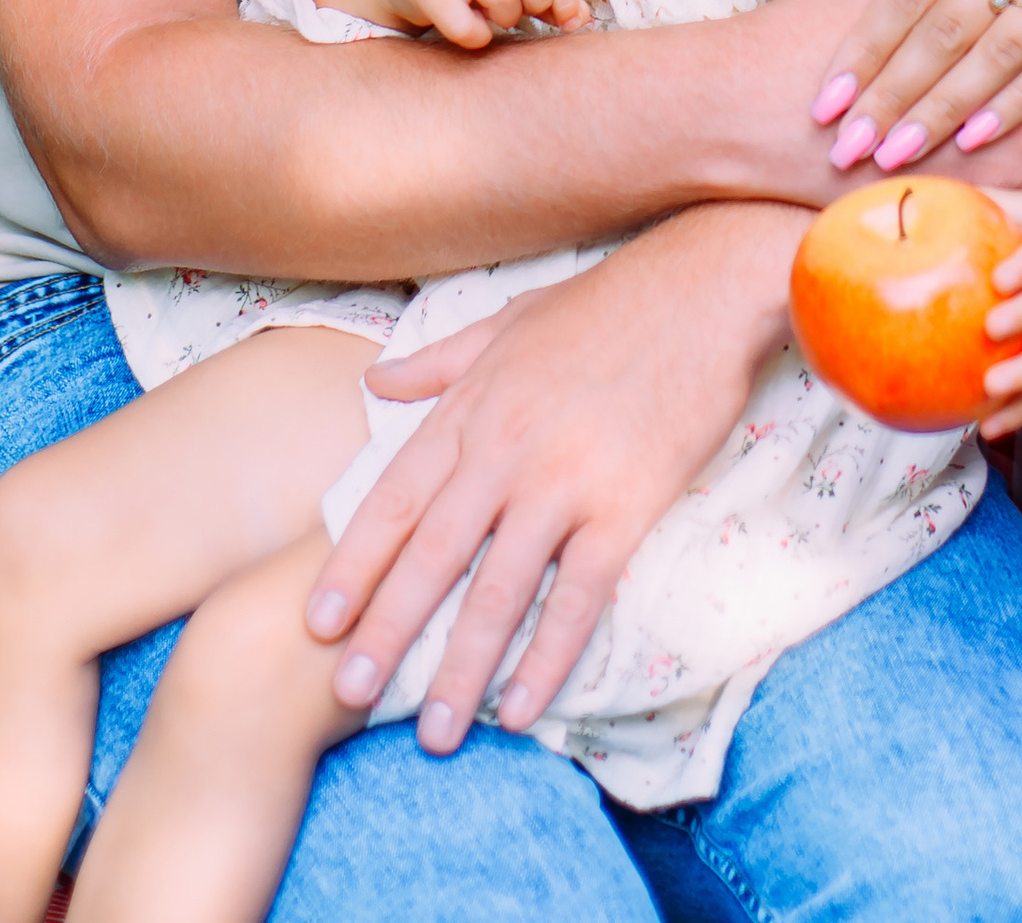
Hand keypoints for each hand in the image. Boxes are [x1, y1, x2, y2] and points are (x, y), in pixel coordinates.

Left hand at [307, 204, 801, 752]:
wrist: (704, 287)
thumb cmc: (606, 304)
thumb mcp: (508, 322)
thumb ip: (437, 362)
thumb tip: (373, 383)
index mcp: (471, 406)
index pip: (394, 499)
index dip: (353, 566)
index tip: (318, 622)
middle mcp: (504, 450)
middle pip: (432, 556)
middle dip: (387, 630)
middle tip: (348, 691)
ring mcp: (564, 481)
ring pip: (498, 591)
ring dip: (462, 668)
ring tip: (435, 733)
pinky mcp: (625, 507)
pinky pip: (578, 597)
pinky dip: (548, 657)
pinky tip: (522, 706)